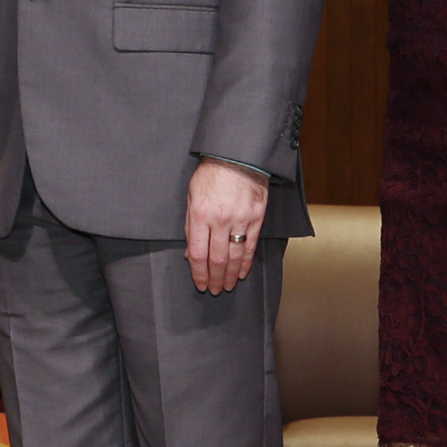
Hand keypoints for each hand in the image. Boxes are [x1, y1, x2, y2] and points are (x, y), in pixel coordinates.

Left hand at [185, 158, 267, 294]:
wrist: (237, 156)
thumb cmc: (210, 175)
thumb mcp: (191, 197)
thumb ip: (191, 227)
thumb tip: (191, 254)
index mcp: (200, 215)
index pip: (198, 254)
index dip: (198, 273)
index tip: (199, 284)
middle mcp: (220, 220)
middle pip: (216, 259)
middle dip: (214, 278)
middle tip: (214, 290)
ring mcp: (240, 220)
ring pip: (234, 256)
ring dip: (230, 275)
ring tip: (227, 286)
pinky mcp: (256, 218)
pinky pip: (250, 246)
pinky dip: (245, 262)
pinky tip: (241, 272)